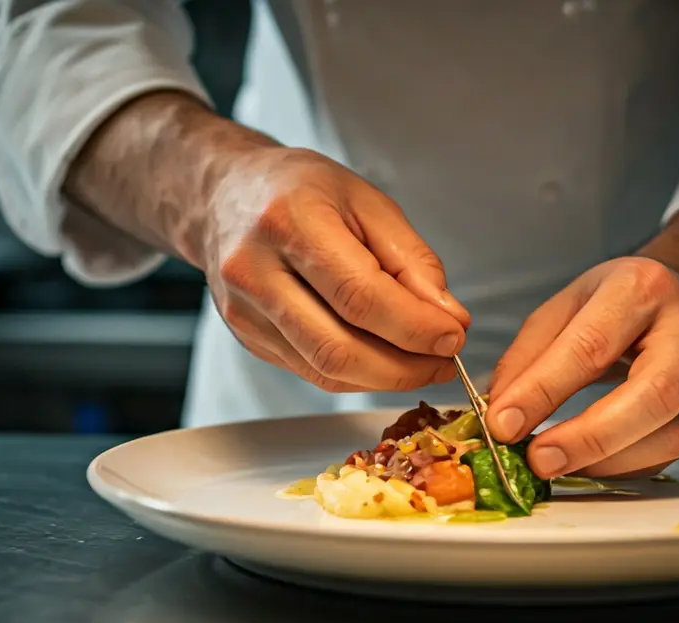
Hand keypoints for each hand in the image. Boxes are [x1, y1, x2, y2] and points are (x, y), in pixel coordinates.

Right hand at [66, 92, 469, 392]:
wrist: (224, 195)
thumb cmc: (298, 190)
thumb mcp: (366, 201)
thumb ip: (411, 260)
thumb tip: (447, 317)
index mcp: (290, 222)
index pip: (360, 296)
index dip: (414, 327)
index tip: (453, 334)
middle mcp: (256, 270)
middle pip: (339, 347)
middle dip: (405, 366)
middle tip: (444, 360)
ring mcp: (245, 311)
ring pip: (326, 370)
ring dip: (385, 378)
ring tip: (422, 363)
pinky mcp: (247, 337)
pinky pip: (312, 372)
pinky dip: (357, 375)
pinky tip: (384, 359)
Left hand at [486, 257, 678, 477]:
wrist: (676, 293)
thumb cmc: (616, 298)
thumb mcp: (564, 306)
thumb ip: (528, 356)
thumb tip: (499, 412)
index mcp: (639, 288)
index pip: (591, 346)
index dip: (544, 390)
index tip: (503, 424)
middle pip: (653, 394)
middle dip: (590, 437)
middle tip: (539, 460)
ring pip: (674, 432)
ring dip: (609, 460)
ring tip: (558, 466)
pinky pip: (676, 449)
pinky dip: (627, 466)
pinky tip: (589, 465)